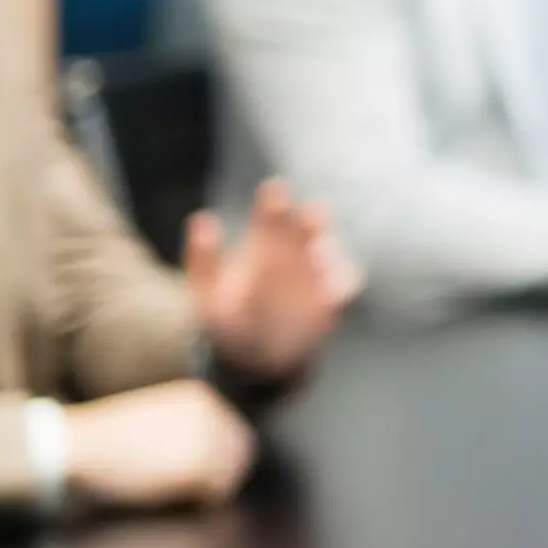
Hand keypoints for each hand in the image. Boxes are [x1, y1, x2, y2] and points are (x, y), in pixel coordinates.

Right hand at [61, 379, 257, 508]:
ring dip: (210, 488)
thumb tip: (214, 459)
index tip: (202, 477)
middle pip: (240, 452)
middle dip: (221, 474)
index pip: (233, 433)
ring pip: (231, 472)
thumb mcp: (154, 421)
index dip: (221, 460)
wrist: (74, 445)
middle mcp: (212, 411)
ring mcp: (207, 435)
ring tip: (177, 494)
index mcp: (200, 397)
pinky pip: (216, 491)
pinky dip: (201, 500)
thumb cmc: (104, 440)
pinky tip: (173, 497)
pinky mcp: (197, 462)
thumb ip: (186, 430)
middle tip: (193, 493)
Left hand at [186, 180, 359, 380]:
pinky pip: (345, 284)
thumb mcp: (204, 291)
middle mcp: (293, 256)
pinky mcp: (332, 300)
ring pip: (329, 251)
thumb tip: (201, 217)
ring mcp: (315, 277)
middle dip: (309, 220)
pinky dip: (342, 281)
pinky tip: (331, 288)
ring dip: (326, 248)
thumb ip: (202, 258)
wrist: (252, 361)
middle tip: (311, 212)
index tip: (274, 187)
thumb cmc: (224, 322)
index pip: (271, 218)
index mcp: (263, 248)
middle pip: (306, 229)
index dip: (274, 202)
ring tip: (316, 253)